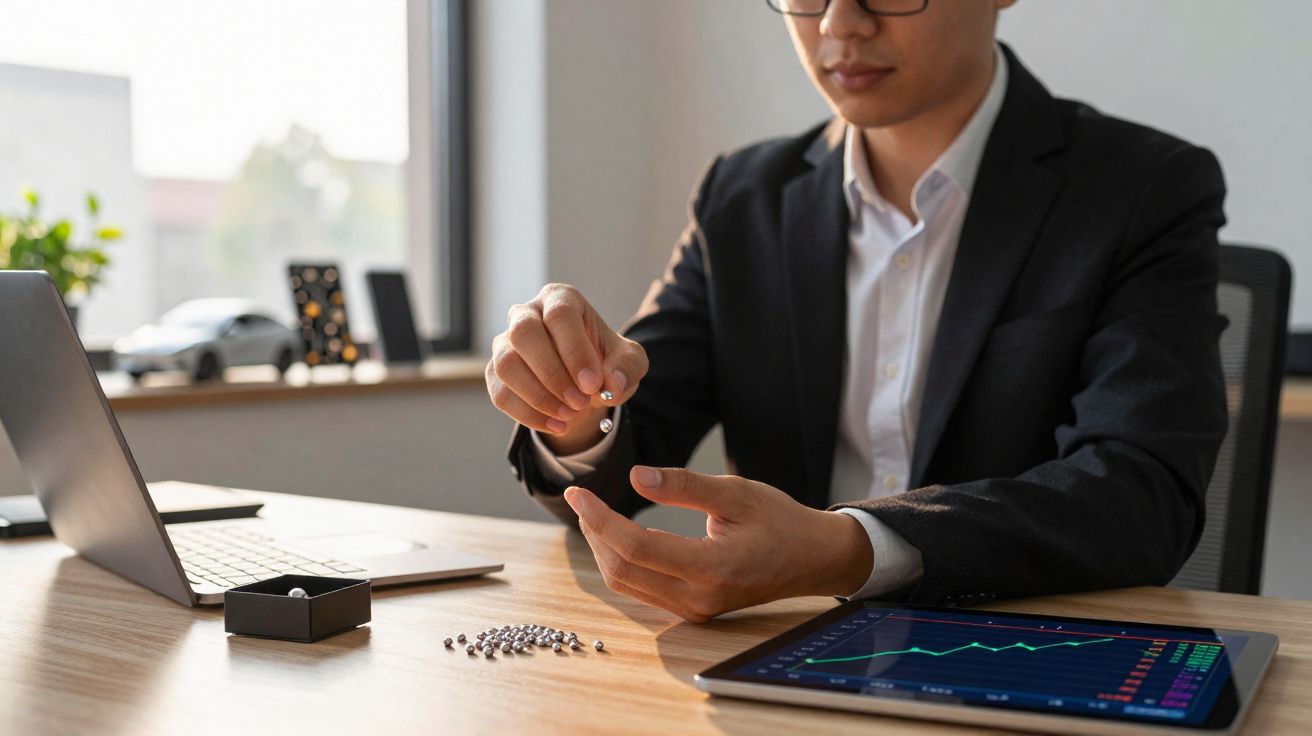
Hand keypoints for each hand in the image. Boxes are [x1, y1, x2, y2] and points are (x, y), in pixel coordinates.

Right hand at [487, 283, 647, 452]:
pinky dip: (529, 414)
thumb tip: (612, 384)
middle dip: (552, 374)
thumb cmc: (605, 362)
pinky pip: (501, 393)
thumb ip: (627, 368)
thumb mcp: (629, 362)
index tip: (592, 384)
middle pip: (524, 333)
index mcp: (561, 300)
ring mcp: (505, 342)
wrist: (582, 383)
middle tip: (579, 402)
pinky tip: (556, 425)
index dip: (574, 351)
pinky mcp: (495, 372)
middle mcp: (527, 314)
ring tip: (569, 415)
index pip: (560, 315)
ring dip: (539, 396)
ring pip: (506, 365)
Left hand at [563, 466, 873, 622]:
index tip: (578, 493)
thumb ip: (685, 485)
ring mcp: (696, 609)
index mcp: (712, 567)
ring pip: (628, 584)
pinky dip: (623, 561)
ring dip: (605, 549)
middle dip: (594, 533)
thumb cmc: (781, 521)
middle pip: (623, 571)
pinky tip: (620, 534)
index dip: (599, 519)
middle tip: (583, 500)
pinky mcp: (694, 610)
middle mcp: (700, 597)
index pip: (637, 547)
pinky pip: (643, 589)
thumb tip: (636, 476)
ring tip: (595, 514)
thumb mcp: (736, 491)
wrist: (814, 559)